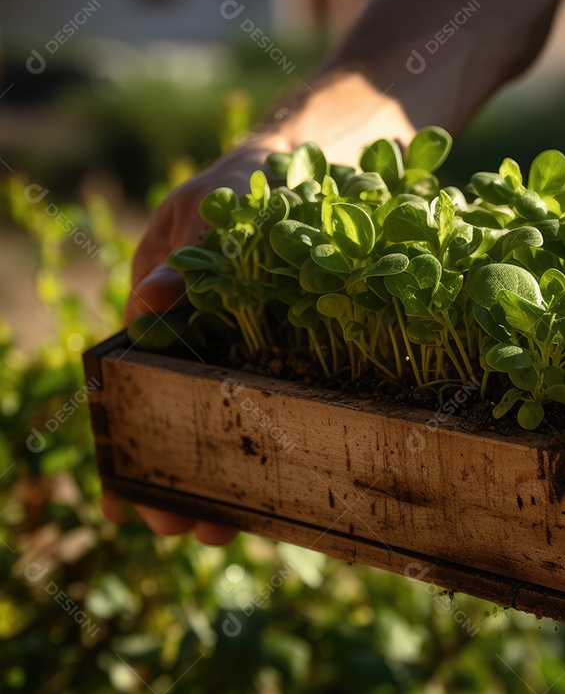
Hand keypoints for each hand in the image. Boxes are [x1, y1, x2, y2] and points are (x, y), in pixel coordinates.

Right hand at [113, 141, 282, 544]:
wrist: (310, 164)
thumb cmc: (246, 180)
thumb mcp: (215, 205)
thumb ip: (190, 252)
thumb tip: (150, 299)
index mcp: (160, 313)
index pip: (131, 388)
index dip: (126, 443)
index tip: (125, 495)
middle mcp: (200, 342)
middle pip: (177, 421)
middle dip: (176, 479)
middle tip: (183, 529)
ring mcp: (248, 352)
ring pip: (230, 425)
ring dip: (227, 476)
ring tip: (232, 527)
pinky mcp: (296, 353)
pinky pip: (285, 405)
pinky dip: (284, 444)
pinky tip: (293, 484)